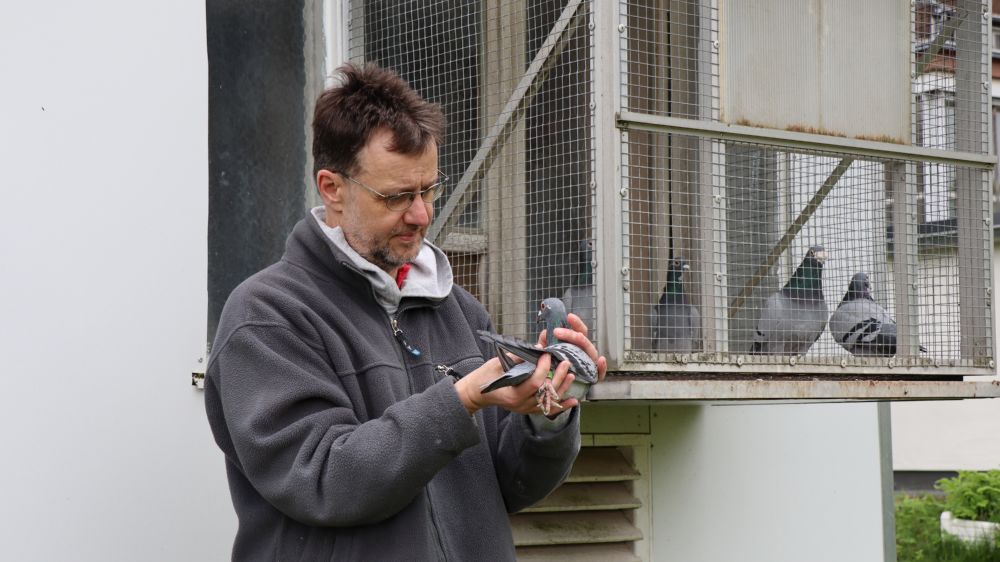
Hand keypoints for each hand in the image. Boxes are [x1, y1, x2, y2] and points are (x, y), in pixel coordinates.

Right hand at [454, 354, 573, 415]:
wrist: (477, 393)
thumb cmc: (485, 376)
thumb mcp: (498, 363)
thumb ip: (518, 357)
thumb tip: (538, 347)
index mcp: (513, 394)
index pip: (535, 382)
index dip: (543, 368)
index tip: (546, 354)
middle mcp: (521, 405)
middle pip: (545, 392)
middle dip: (557, 376)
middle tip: (565, 362)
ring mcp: (525, 409)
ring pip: (550, 401)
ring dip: (563, 388)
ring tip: (571, 375)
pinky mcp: (528, 409)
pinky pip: (548, 409)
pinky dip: (561, 405)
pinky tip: (573, 401)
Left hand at [537, 312, 607, 384]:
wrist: (564, 390)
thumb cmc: (559, 369)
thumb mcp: (550, 355)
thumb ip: (547, 344)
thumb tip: (544, 333)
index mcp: (577, 346)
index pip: (579, 331)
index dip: (576, 323)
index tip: (568, 316)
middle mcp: (586, 353)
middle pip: (582, 340)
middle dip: (571, 334)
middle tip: (556, 331)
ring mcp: (591, 364)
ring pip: (591, 353)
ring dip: (584, 344)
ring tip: (578, 337)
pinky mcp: (594, 377)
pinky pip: (600, 373)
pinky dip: (602, 367)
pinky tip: (601, 360)